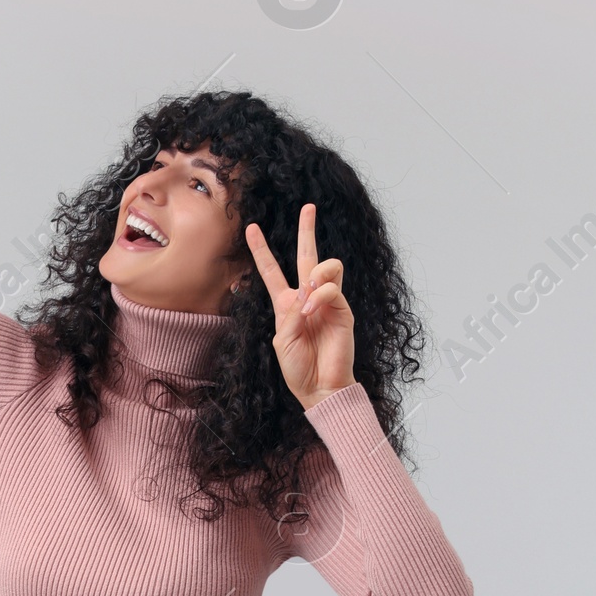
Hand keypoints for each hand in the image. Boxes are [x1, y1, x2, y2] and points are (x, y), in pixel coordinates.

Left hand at [245, 203, 354, 409]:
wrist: (320, 387)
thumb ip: (290, 314)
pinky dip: (320, 295)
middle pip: (307, 255)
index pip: (272, 271)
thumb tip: (307, 290)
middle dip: (307, 230)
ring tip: (308, 298)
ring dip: (315, 276)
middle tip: (308, 207)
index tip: (252, 228)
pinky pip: (332, 288)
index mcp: (287, 304)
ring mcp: (327, 301)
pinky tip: (313, 309)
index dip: (261, 250)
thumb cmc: (298, 369)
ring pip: (326, 266)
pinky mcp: (343, 309)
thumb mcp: (282, 340)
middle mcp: (307, 297)